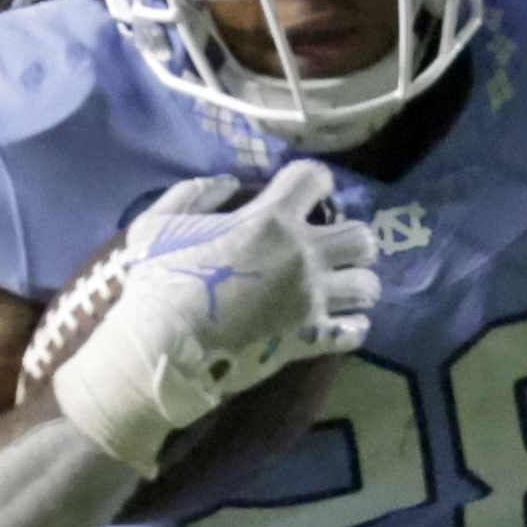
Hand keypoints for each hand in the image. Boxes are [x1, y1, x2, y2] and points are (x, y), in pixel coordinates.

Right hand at [50, 160, 381, 464]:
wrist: (162, 348)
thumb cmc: (157, 283)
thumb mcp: (158, 224)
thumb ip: (195, 194)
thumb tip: (228, 182)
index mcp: (270, 219)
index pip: (316, 179)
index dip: (314, 181)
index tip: (305, 192)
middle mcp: (302, 255)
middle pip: (362, 236)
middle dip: (351, 239)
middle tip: (330, 247)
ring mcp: (311, 300)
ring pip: (368, 285)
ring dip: (357, 284)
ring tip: (340, 287)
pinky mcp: (310, 339)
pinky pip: (355, 332)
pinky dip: (351, 328)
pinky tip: (338, 324)